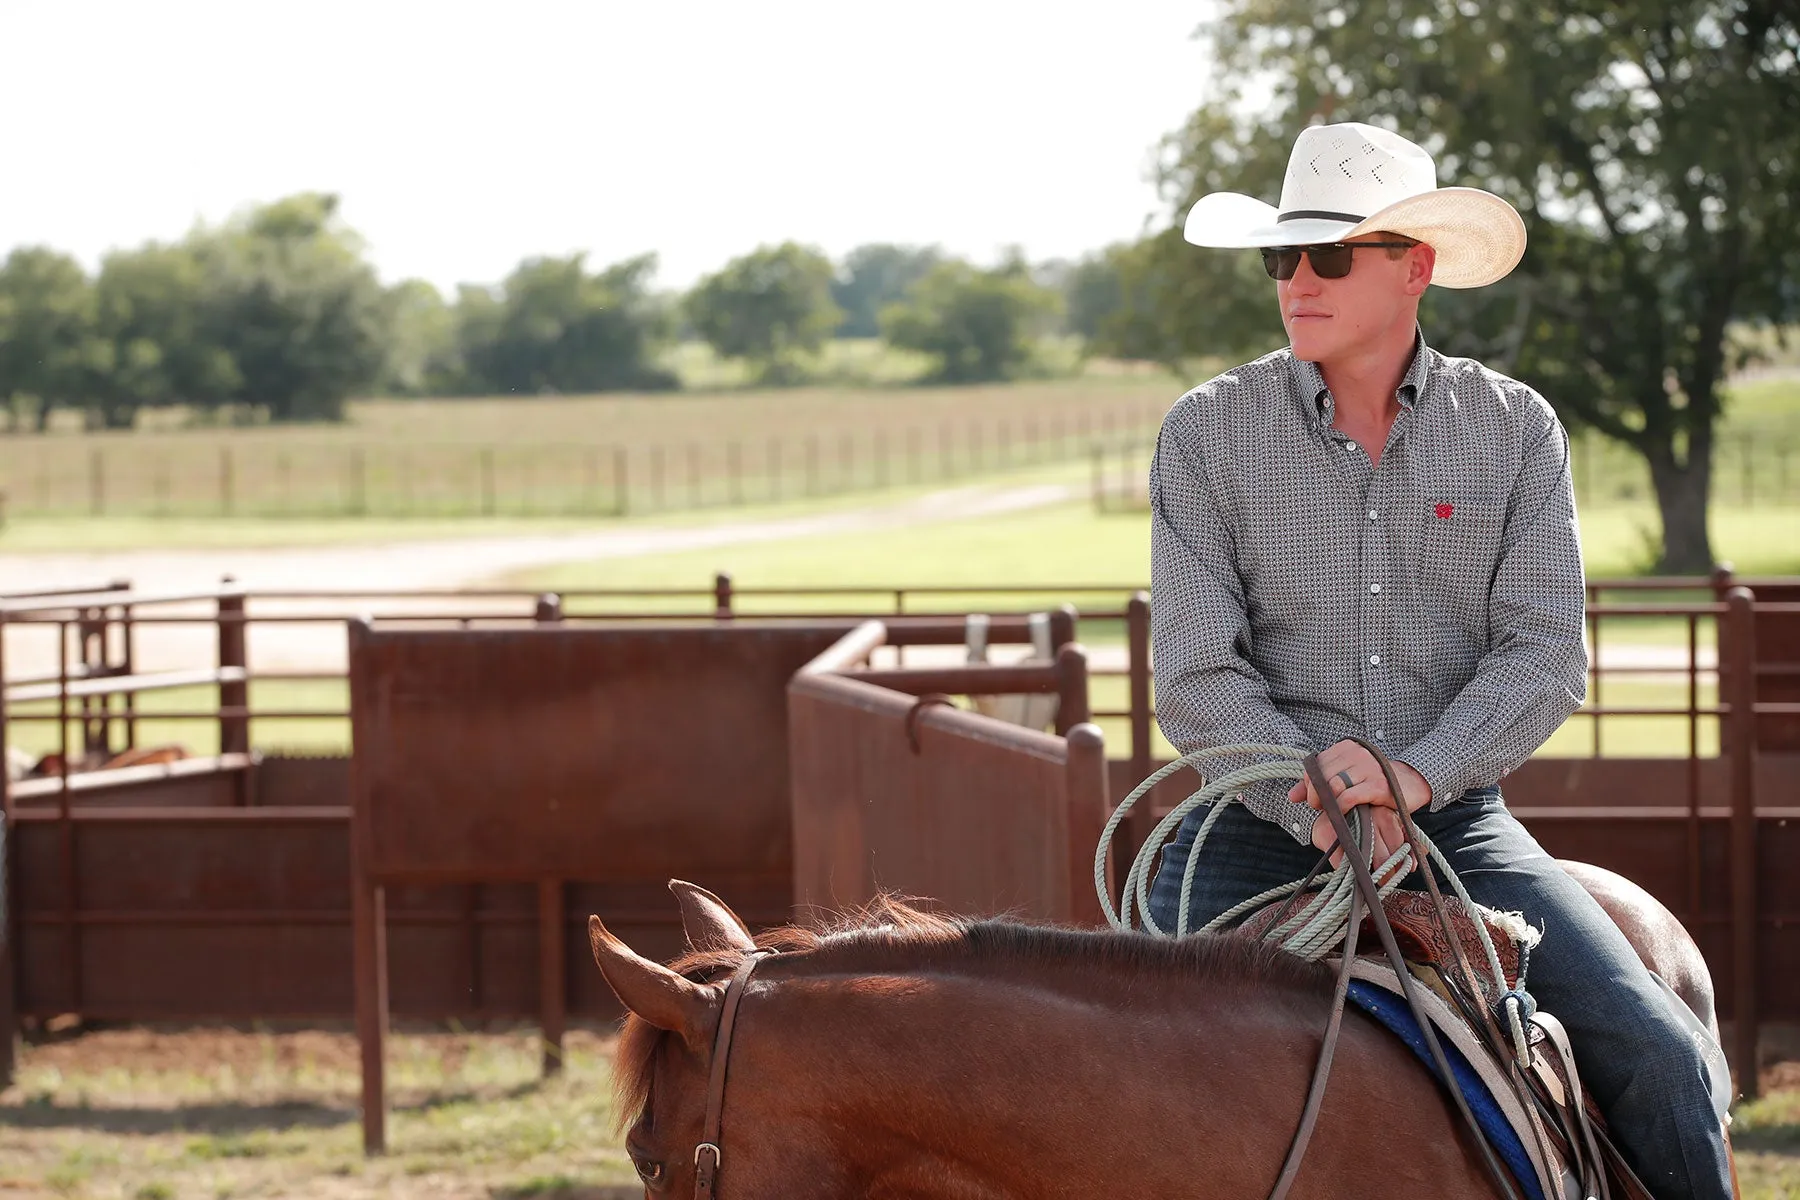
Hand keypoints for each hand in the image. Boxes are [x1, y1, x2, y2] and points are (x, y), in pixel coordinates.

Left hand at [1286, 740, 1431, 868]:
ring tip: (1333, 811)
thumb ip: (1318, 784)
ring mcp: (1369, 768)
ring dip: (1327, 803)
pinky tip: (1346, 813)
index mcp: (1346, 748)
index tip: (1314, 797)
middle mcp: (1357, 754)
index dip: (1309, 783)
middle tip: (1320, 808)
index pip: (1315, 764)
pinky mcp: (1379, 786)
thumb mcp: (1346, 778)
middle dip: (1316, 795)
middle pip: (1321, 776)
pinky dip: (1341, 807)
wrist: (1413, 783)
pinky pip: (1349, 797)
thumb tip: (1291, 796)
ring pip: (1332, 786)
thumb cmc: (1375, 782)